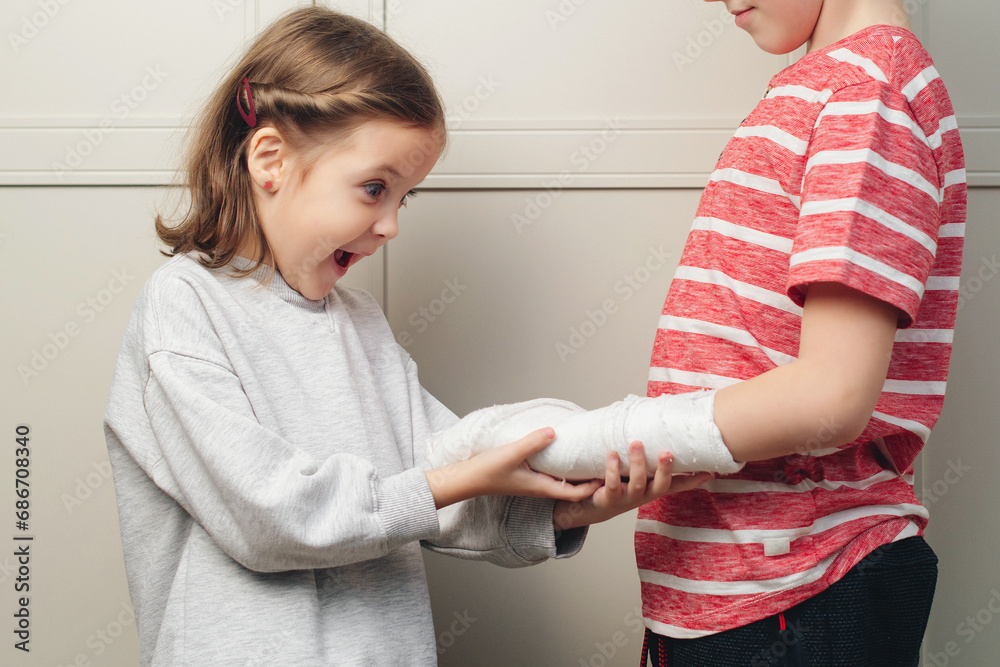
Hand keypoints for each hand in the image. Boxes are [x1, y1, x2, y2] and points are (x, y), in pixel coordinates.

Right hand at [425, 427, 602, 508]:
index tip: (610, 476)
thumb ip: (533, 442)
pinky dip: (564, 468)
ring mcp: (535, 482)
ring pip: (564, 481)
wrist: (468, 478)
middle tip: (608, 466)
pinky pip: (552, 474)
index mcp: (542, 488)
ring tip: (593, 458)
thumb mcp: (512, 453)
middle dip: (592, 480)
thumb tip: (554, 431)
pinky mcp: (527, 475)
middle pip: (574, 489)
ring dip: (579, 474)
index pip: (576, 494)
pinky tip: (565, 453)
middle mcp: (541, 487)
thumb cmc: (488, 471)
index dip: (595, 487)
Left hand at [552, 441, 710, 530]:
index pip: (678, 485)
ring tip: (636, 443)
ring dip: (638, 463)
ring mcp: (628, 498)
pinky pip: (613, 484)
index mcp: (655, 487)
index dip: (693, 480)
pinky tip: (612, 454)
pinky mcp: (610, 498)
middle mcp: (645, 494)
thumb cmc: (621, 480)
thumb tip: (659, 427)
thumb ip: (649, 456)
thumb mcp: (638, 470)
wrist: (595, 503)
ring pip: (638, 482)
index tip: (709, 472)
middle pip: (661, 485)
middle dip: (665, 469)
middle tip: (667, 452)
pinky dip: (613, 469)